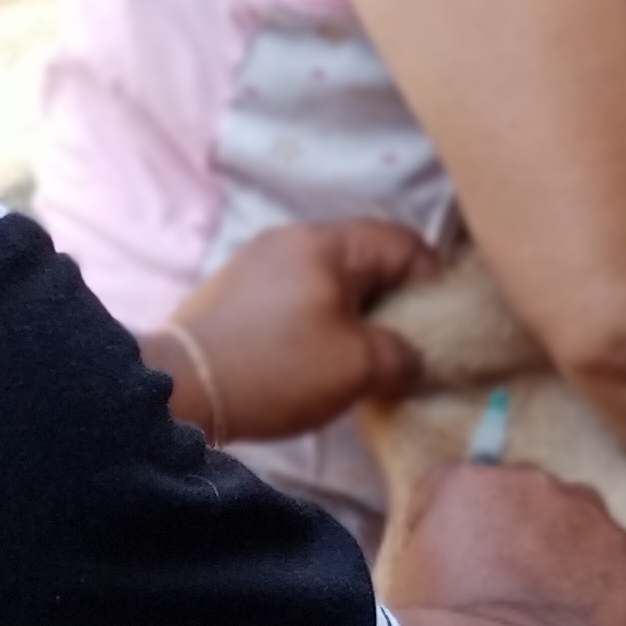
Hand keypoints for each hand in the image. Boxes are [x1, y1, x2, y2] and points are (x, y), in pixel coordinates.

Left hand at [150, 219, 433, 443]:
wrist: (182, 389)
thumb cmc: (278, 369)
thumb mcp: (358, 366)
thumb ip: (404, 353)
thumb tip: (415, 355)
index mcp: (326, 242)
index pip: (403, 242)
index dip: (433, 280)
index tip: (442, 323)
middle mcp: (290, 237)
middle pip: (365, 256)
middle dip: (394, 297)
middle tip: (408, 341)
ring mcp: (258, 259)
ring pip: (330, 276)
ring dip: (356, 309)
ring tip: (366, 352)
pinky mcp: (236, 288)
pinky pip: (297, 291)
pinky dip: (319, 315)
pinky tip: (319, 353)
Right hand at [381, 462, 625, 625]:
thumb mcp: (398, 586)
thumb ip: (419, 554)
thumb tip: (434, 564)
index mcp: (462, 482)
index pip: (458, 490)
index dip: (455, 536)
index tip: (453, 576)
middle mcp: (529, 481)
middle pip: (527, 498)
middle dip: (519, 537)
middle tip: (506, 597)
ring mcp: (589, 515)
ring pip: (585, 522)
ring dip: (573, 555)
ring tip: (555, 614)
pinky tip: (610, 618)